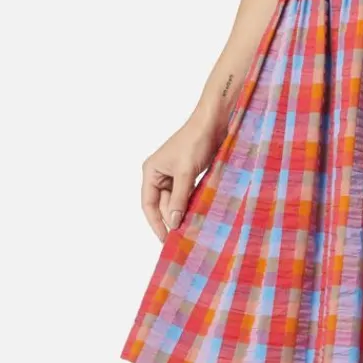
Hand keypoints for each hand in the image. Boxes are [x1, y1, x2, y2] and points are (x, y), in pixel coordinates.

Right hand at [140, 115, 222, 241]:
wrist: (213, 123)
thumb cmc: (195, 142)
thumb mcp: (185, 173)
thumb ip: (178, 198)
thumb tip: (173, 222)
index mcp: (151, 172)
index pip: (148, 204)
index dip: (156, 222)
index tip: (165, 239)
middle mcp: (159, 174)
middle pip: (162, 204)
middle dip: (171, 219)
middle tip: (183, 237)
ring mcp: (174, 174)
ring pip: (175, 200)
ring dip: (182, 212)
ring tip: (191, 229)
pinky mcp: (189, 174)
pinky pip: (186, 194)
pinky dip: (191, 204)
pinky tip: (198, 215)